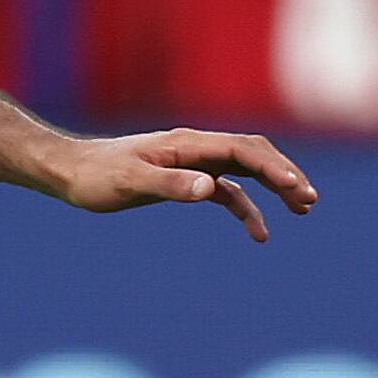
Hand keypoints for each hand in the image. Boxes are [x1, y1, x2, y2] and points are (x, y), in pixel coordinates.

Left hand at [44, 128, 317, 242]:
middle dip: (284, 174)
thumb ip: (170, 184)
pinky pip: (226, 192)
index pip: (242, 150)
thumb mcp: (129, 182)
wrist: (68, 172)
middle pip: (253, 155)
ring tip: (303, 209)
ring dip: (275, 187)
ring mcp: (192, 164)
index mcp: (187, 144)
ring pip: (245, 171)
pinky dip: (246, 209)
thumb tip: (210, 188)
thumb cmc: (95, 176)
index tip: (297, 188)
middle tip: (309, 200)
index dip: (273, 167)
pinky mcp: (184, 180)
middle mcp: (195, 149)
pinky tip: (260, 233)